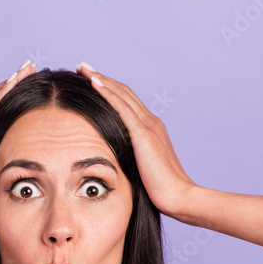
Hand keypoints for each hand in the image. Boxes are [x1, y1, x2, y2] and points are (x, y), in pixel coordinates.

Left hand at [76, 63, 195, 216]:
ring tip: (83, 68)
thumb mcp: (142, 170)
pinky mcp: (143, 134)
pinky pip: (122, 108)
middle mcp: (151, 122)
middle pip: (123, 92)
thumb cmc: (161, 191)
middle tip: (83, 67)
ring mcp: (149, 126)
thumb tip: (114, 162)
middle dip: (102, 78)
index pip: (127, 103)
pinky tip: (94, 83)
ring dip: (101, 79)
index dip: (109, 90)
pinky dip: (108, 93)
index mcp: (151, 130)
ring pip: (121, 95)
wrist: (179, 197)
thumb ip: (131, 160)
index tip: (92, 80)